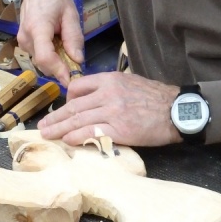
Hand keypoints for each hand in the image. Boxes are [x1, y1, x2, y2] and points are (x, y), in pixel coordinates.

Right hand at [17, 0, 84, 85]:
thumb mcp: (71, 14)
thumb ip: (74, 37)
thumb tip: (78, 60)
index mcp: (38, 27)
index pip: (45, 56)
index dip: (58, 70)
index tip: (71, 80)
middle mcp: (26, 37)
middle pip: (44, 63)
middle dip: (61, 67)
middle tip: (76, 62)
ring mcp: (22, 41)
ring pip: (41, 62)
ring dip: (56, 62)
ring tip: (66, 46)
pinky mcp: (23, 44)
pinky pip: (39, 56)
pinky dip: (50, 56)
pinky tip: (57, 45)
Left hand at [37, 71, 182, 146]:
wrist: (177, 110)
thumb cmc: (156, 98)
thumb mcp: (131, 83)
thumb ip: (111, 89)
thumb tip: (95, 99)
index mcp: (110, 80)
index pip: (79, 87)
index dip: (67, 99)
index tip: (63, 108)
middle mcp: (108, 94)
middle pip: (74, 106)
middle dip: (56, 117)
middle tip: (42, 126)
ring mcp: (113, 112)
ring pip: (78, 120)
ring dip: (60, 129)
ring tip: (48, 135)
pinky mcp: (119, 130)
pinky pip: (91, 133)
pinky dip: (77, 137)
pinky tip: (68, 141)